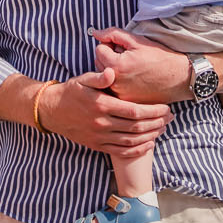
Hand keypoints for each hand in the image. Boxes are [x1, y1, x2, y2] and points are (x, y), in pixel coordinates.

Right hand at [41, 68, 171, 154]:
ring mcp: (100, 137)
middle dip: (157, 123)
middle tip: (170, 117)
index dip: (153, 110)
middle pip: (137, 127)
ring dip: (151, 136)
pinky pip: (121, 151)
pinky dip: (137, 149)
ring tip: (163, 128)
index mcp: (101, 105)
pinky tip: (149, 144)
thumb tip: (111, 72)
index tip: (165, 107)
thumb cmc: (71, 92)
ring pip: (131, 140)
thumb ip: (99, 76)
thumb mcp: (83, 79)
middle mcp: (102, 123)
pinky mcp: (97, 145)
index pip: (134, 111)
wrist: (52, 111)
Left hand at [91, 28, 195, 103]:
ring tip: (132, 68)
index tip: (125, 48)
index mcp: (117, 66)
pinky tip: (134, 79)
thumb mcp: (137, 41)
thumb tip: (95, 33)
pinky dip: (119, 82)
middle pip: (99, 64)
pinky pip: (114, 88)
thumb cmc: (159, 57)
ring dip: (113, 70)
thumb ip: (113, 34)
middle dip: (110, 57)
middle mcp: (115, 83)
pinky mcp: (127, 102)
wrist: (179, 77)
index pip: (99, 49)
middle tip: (129, 57)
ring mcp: (120, 95)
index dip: (111, 45)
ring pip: (106, 77)